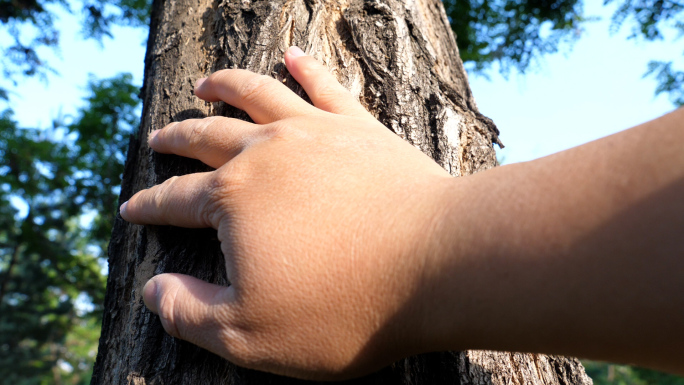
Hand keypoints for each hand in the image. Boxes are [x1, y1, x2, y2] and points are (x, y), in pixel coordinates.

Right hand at [120, 46, 452, 379]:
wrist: (439, 265)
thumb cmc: (346, 306)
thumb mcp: (251, 335)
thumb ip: (190, 313)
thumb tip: (151, 291)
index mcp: (233, 199)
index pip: (176, 200)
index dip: (149, 207)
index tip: (132, 209)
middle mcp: (267, 153)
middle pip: (207, 136)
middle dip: (177, 138)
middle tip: (159, 138)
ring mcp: (316, 133)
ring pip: (257, 95)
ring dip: (225, 86)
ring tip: (205, 83)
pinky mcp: (361, 127)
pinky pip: (324, 86)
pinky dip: (304, 68)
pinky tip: (293, 55)